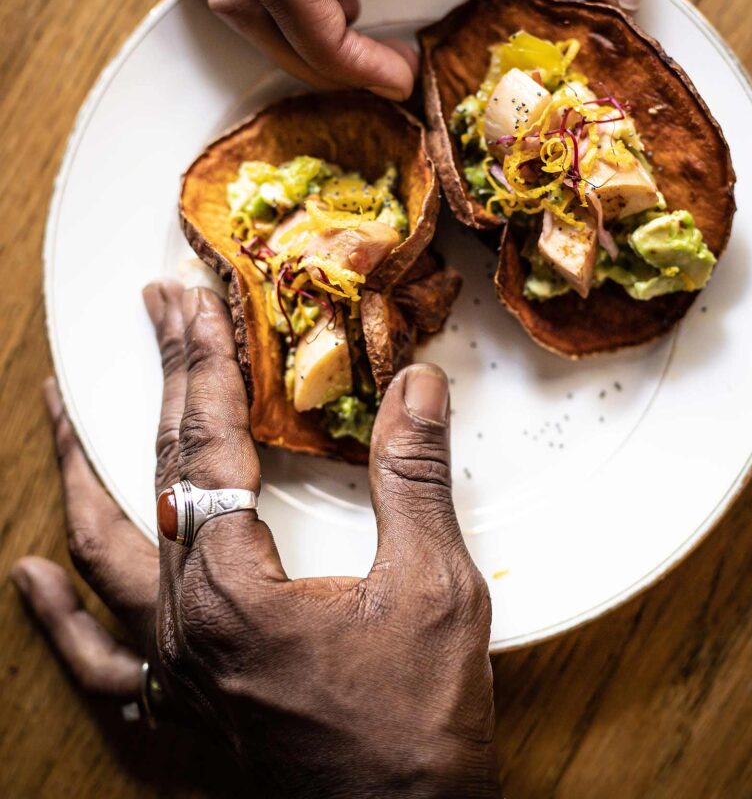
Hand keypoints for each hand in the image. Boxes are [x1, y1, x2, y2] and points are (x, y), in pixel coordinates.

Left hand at [12, 283, 499, 797]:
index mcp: (235, 590)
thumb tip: (415, 385)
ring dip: (81, 471)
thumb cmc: (417, 727)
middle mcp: (180, 628)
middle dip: (159, 382)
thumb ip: (414, 480)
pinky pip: (95, 664)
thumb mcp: (434, 589)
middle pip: (155, 475)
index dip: (203, 363)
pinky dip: (60, 618)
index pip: (208, 443)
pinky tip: (32, 577)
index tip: (190, 302)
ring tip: (58, 409)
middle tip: (153, 312)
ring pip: (103, 553)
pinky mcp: (169, 725)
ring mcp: (166, 679)